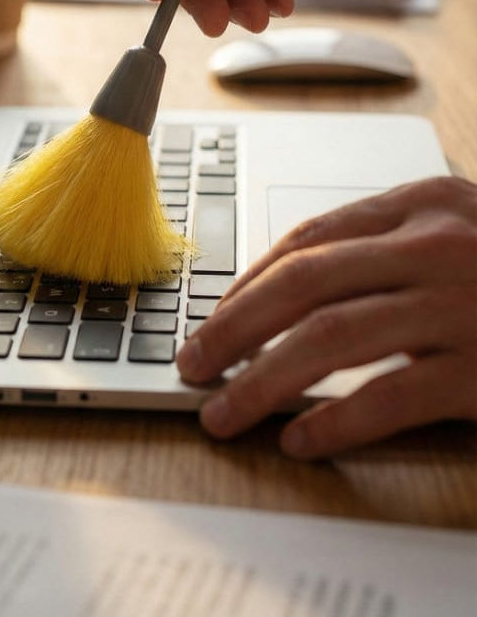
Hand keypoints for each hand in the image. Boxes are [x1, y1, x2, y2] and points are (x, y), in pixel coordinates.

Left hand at [176, 177, 476, 457]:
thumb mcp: (455, 235)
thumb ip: (384, 250)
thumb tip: (285, 296)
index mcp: (422, 204)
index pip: (309, 239)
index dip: (248, 283)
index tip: (211, 320)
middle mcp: (435, 246)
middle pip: (304, 282)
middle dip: (233, 327)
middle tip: (192, 363)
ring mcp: (459, 305)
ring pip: (331, 337)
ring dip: (262, 380)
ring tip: (222, 413)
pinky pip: (390, 397)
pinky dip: (335, 420)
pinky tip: (297, 439)